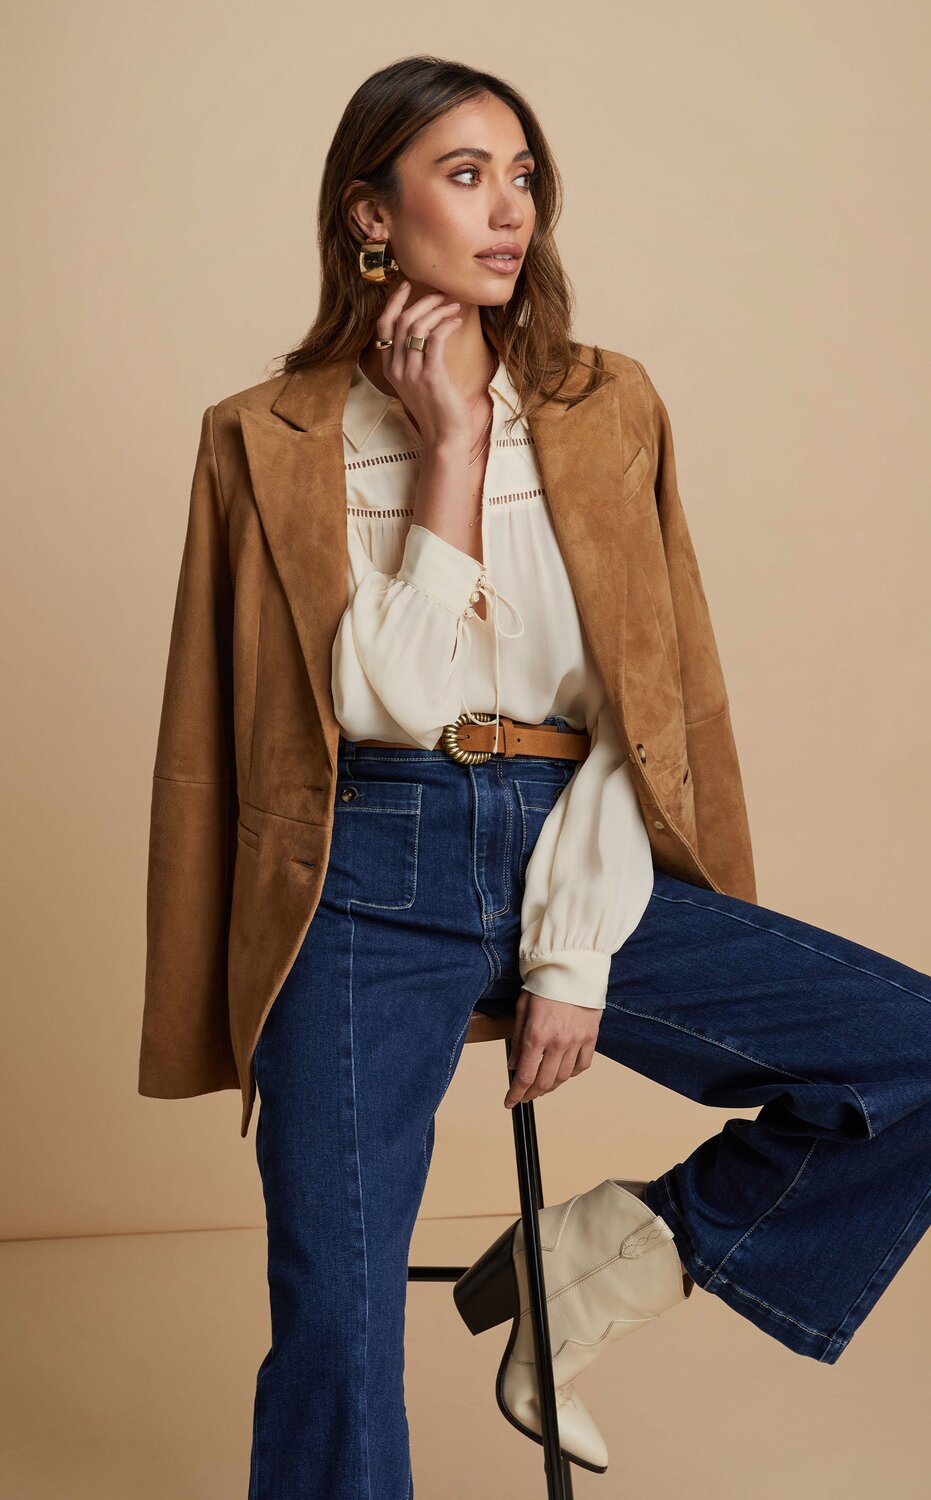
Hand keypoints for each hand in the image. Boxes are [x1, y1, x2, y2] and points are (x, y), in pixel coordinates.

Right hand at [373, 280, 471, 446]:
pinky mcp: (431, 376)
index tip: (407, 286)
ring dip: (436, 310)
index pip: (384, 327)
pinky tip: (456, 321)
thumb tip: (429, 332)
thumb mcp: (419, 383)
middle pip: (400, 321)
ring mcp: (412, 373)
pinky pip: (435, 339)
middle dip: (421, 301)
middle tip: (441, 294)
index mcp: (390, 369)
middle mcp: (397, 369)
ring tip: (453, 306)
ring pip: (416, 327)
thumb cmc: (437, 410)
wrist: (445, 438)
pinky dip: (446, 324)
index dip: (393, 303)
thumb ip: (417, 359)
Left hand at [503, 989, 601, 1108]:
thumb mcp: (522, 1008)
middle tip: (524, 1095)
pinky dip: (571, 1074)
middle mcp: (558, 1042)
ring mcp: (577, 1041)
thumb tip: (514, 1065)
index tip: (509, 1102)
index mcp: (537, 1035)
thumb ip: (518, 1040)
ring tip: (541, 1086)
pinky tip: (563, 1072)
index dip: (515, 1094)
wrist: (573, 967)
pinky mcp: (591, 1037)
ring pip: (563, 1077)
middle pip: (544, 1083)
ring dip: (550, 1086)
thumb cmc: (545, 983)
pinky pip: (582, 1065)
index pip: (525, 1076)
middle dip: (531, 1094)